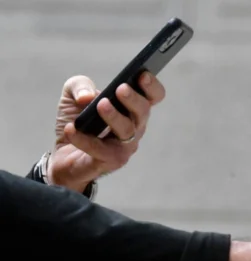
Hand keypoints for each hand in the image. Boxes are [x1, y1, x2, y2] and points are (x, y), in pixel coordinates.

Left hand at [49, 72, 166, 191]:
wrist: (63, 156)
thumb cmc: (77, 123)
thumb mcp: (72, 96)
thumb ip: (79, 86)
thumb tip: (87, 96)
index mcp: (131, 108)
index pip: (153, 96)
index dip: (152, 86)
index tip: (142, 75)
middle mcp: (134, 127)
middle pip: (143, 112)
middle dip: (134, 100)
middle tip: (121, 88)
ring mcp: (125, 146)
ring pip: (127, 131)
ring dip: (115, 117)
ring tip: (101, 105)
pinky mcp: (110, 161)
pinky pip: (101, 150)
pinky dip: (85, 139)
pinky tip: (72, 129)